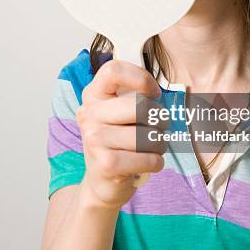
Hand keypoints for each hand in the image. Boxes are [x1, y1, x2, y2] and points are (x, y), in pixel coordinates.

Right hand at [76, 59, 166, 209]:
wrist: (103, 179)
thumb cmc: (119, 138)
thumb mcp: (121, 110)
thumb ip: (135, 92)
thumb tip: (156, 89)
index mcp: (94, 94)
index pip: (114, 70)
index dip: (141, 78)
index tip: (153, 93)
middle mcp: (89, 113)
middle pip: (139, 106)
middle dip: (160, 119)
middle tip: (158, 126)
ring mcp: (94, 139)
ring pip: (147, 135)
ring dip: (159, 143)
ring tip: (151, 147)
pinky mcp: (104, 164)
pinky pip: (147, 158)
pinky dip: (156, 162)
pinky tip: (148, 162)